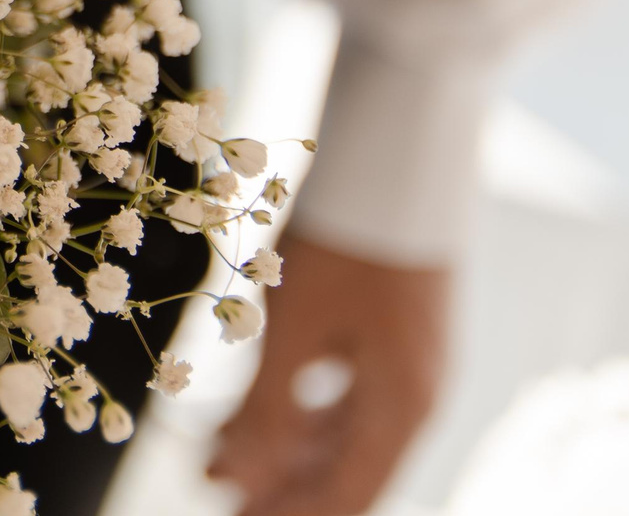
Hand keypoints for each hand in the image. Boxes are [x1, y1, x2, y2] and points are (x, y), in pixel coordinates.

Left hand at [209, 235, 448, 515]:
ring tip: (215, 456)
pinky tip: (252, 406)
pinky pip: (344, 389)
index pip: (351, 495)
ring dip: (281, 446)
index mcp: (404, 406)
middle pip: (347, 468)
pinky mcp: (390, 327)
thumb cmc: (344, 240)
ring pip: (341, 428)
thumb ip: (267, 412)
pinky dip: (297, 404)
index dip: (292, 514)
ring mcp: (407, 359)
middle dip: (278, 484)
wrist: (394, 150)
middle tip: (211, 487)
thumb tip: (240, 486)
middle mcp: (416, 393)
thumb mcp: (293, 327)